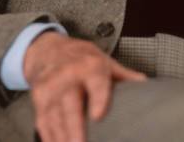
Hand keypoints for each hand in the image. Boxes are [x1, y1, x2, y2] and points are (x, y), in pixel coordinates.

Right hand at [23, 32, 145, 141]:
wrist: (47, 49)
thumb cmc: (81, 58)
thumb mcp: (104, 61)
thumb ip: (124, 75)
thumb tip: (145, 85)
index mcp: (90, 66)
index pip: (95, 82)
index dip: (98, 98)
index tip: (99, 116)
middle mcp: (67, 76)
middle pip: (71, 107)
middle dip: (76, 131)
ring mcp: (50, 90)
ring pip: (56, 121)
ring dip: (64, 140)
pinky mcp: (38, 102)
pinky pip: (44, 126)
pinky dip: (52, 140)